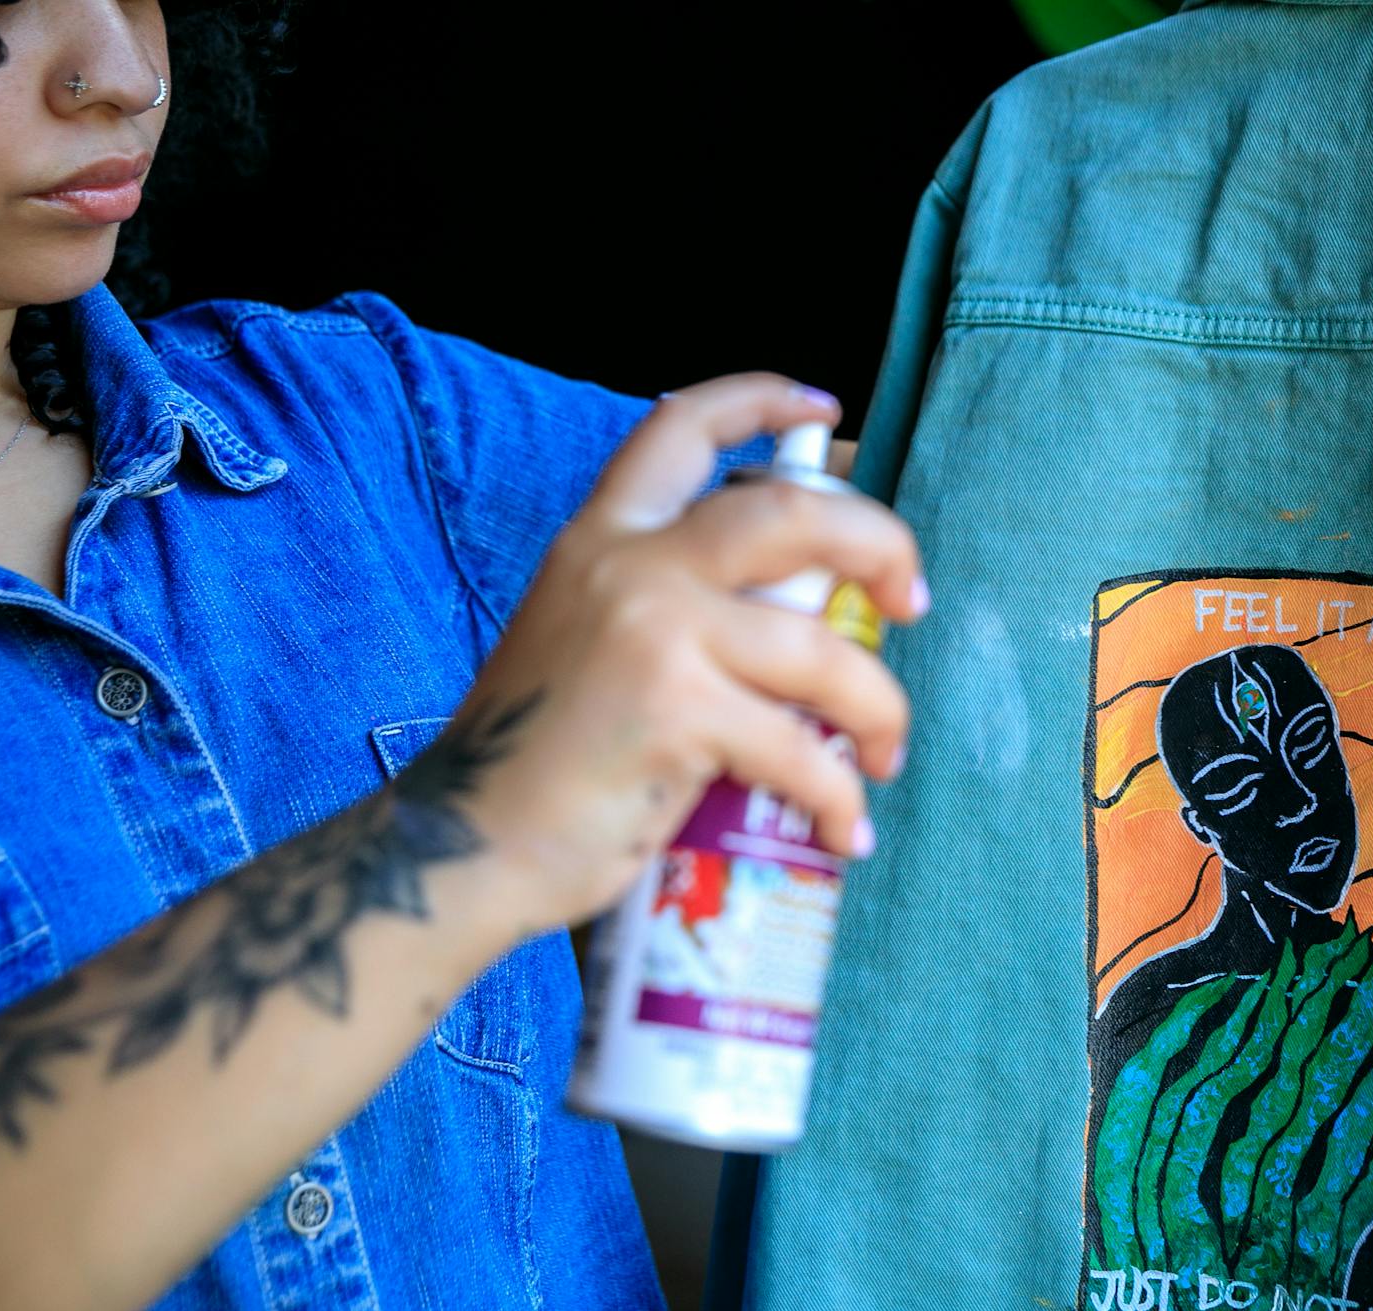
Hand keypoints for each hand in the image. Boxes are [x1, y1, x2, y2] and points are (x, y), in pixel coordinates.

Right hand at [436, 375, 923, 940]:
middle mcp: (629, 566)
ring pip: (821, 649)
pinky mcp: (677, 714)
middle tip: (909, 600)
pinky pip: (802, 750)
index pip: (680, 429)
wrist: (464, 846)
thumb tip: (783, 615)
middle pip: (793, 515)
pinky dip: (842, 798)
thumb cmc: (537, 760)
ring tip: (885, 756)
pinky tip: (847, 830)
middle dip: (880, 545)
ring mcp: (654, 634)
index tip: (828, 414)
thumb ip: (659, 604)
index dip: (761, 402)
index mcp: (601, 538)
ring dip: (880, 706)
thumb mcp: (581, 639)